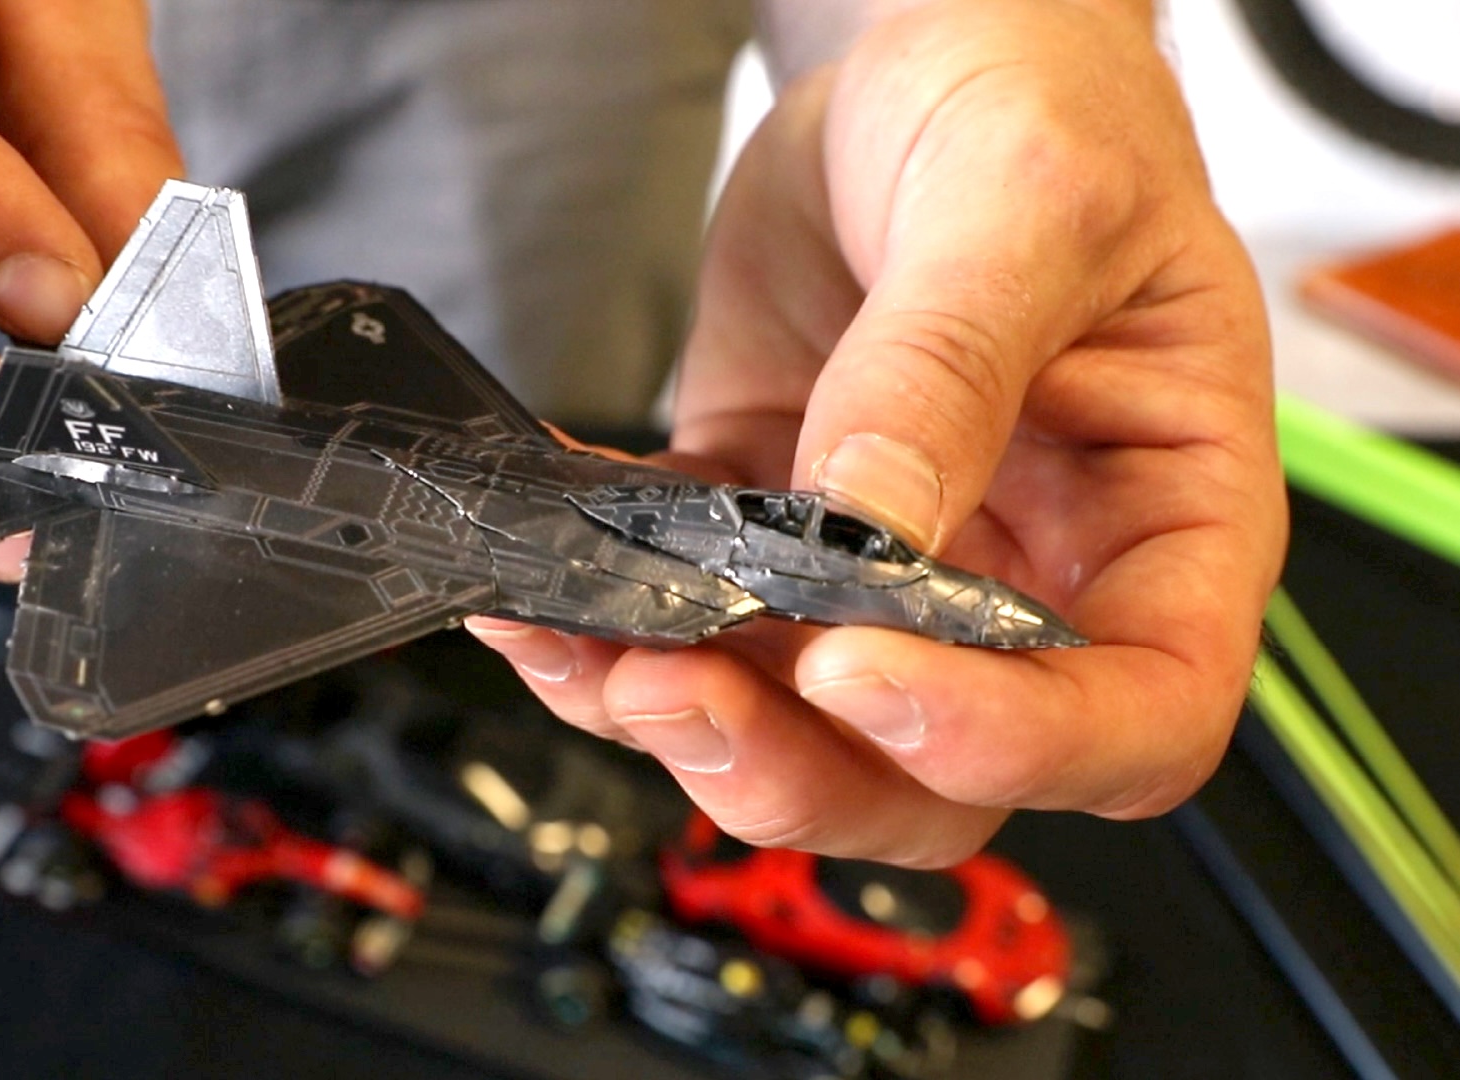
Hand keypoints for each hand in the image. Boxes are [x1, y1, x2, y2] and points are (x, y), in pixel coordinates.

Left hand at [471, 0, 1285, 865]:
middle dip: (802, 765)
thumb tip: (864, 524)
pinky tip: (546, 584)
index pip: (1131, 715)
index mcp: (1162, 525)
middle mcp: (1030, 577)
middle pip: (941, 777)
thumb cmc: (1042, 115)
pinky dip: (611, 627)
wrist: (926, 69)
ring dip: (679, 718)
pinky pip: (695, 624)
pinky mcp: (771, 535)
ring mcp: (891, 574)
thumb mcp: (1024, 207)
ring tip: (581, 647)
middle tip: (685, 690)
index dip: (1009, 744)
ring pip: (798, 730)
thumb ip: (949, 367)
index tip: (865, 672)